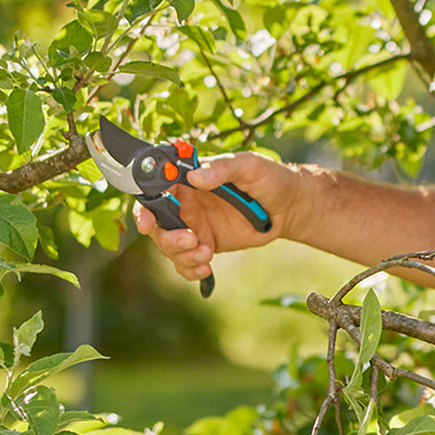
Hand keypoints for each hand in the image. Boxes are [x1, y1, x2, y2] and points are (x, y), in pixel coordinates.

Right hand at [134, 151, 299, 288]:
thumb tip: (196, 176)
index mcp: (189, 180)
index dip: (145, 208)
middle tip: (191, 240)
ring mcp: (195, 225)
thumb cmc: (270, 178)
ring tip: (206, 254)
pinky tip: (206, 267)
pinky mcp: (206, 244)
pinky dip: (190, 269)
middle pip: (157, 225)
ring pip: (169, 247)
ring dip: (181, 255)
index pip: (155, 192)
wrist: (290, 206)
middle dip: (166, 237)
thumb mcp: (249, 166)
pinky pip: (187, 261)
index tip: (147, 222)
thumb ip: (223, 168)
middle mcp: (186, 204)